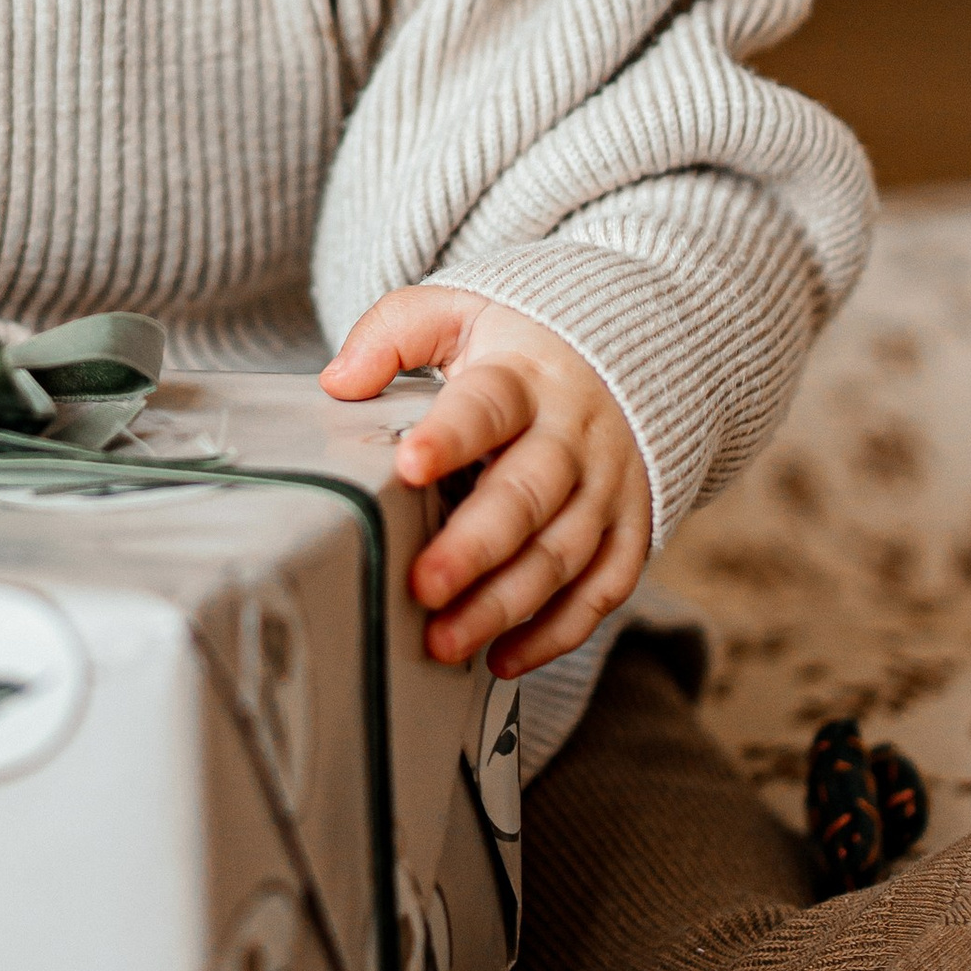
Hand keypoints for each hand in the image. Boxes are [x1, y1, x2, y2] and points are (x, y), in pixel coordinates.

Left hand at [321, 285, 650, 677]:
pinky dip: (558, 632)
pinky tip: (504, 658)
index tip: (409, 466)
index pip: (488, 406)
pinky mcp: (629, 529)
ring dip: (505, 604)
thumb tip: (338, 381)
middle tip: (421, 587)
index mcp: (525, 378)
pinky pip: (602, 591)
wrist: (632, 355)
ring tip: (446, 640)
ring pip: (563, 555)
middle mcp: (574, 436)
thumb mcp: (459, 312)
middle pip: (527, 497)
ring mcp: (608, 488)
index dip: (451, 436)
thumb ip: (394, 334)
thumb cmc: (519, 345)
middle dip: (475, 548)